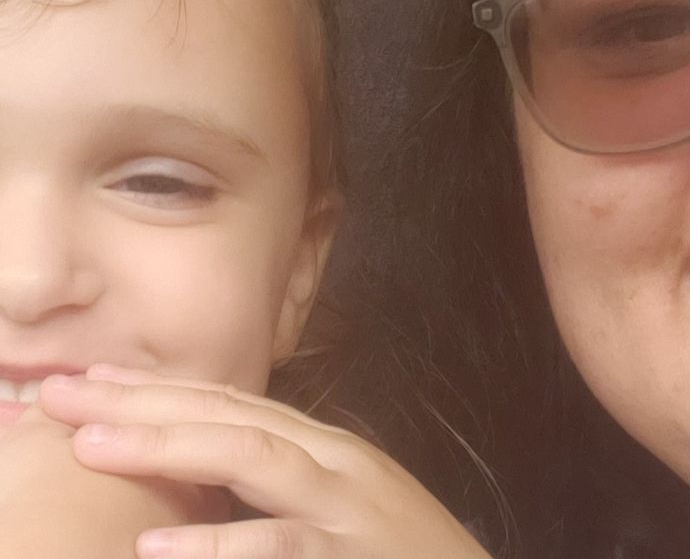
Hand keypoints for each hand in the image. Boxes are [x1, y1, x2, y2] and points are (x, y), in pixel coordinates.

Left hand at [40, 366, 493, 558]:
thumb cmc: (399, 550)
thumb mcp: (339, 501)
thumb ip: (280, 481)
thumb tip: (203, 472)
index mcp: (323, 446)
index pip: (231, 402)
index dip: (160, 388)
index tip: (92, 377)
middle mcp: (333, 460)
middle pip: (232, 415)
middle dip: (145, 401)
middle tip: (60, 392)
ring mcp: (345, 505)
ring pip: (255, 458)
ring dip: (172, 446)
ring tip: (92, 443)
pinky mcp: (354, 556)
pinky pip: (282, 547)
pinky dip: (220, 544)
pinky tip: (157, 548)